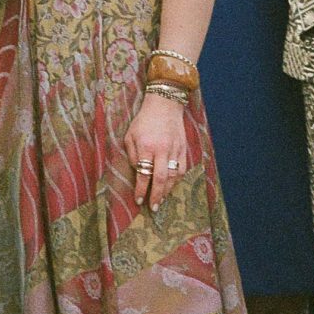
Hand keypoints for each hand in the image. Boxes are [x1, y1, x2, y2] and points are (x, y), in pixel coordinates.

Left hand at [123, 92, 190, 211]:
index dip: (141, 190)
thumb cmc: (144, 120)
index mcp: (146, 146)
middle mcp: (161, 150)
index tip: (139, 200)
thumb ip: (132, 155)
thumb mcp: (130, 135)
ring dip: (168, 191)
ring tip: (162, 200)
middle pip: (161, 179)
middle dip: (157, 196)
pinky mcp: (183, 148)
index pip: (144, 174)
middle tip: (154, 208)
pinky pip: (182, 168)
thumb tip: (138, 172)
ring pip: (173, 176)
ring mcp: (174, 149)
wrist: (164, 105)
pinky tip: (172, 186)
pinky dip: (177, 180)